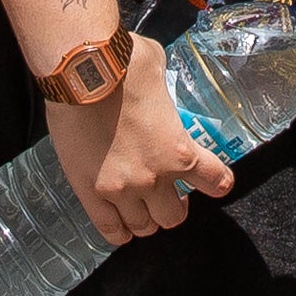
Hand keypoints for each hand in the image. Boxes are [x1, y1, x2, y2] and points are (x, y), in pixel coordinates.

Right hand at [48, 35, 228, 245]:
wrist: (80, 70)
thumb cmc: (123, 63)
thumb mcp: (161, 73)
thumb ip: (164, 92)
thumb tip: (158, 86)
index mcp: (180, 151)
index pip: (216, 183)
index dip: (216, 183)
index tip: (212, 180)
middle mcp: (154, 177)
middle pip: (174, 217)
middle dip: (173, 206)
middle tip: (167, 194)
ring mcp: (120, 189)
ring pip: (142, 227)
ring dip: (145, 219)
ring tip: (140, 208)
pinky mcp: (89, 191)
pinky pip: (108, 229)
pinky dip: (118, 232)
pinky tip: (121, 225)